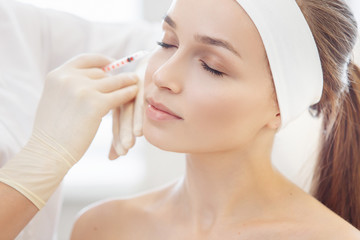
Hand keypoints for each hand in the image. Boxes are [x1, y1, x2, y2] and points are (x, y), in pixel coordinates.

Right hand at [0, 54, 138, 208]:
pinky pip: (119, 95)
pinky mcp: (96, 104)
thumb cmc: (51, 133)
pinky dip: (129, 93)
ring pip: (113, 81)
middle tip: (127, 79)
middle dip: (114, 77)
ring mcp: (83, 90)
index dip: (101, 61)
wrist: (48, 152)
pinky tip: (135, 94)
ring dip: (127, 81)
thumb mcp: (55, 100)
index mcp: (57, 75)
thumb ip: (68, 87)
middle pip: (101, 72)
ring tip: (135, 82)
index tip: (112, 63)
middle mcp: (69, 78)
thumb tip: (88, 81)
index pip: (85, 59)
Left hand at [108, 75, 143, 158]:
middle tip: (122, 153)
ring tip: (130, 145)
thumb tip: (111, 158)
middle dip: (120, 136)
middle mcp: (123, 93)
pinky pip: (140, 101)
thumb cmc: (151, 89)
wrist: (158, 61)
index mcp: (119, 100)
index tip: (115, 157)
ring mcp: (132, 87)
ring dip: (128, 129)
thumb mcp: (137, 109)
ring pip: (128, 110)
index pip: (116, 122)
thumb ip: (124, 131)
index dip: (116, 139)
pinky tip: (140, 131)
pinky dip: (140, 117)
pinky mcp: (142, 82)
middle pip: (119, 117)